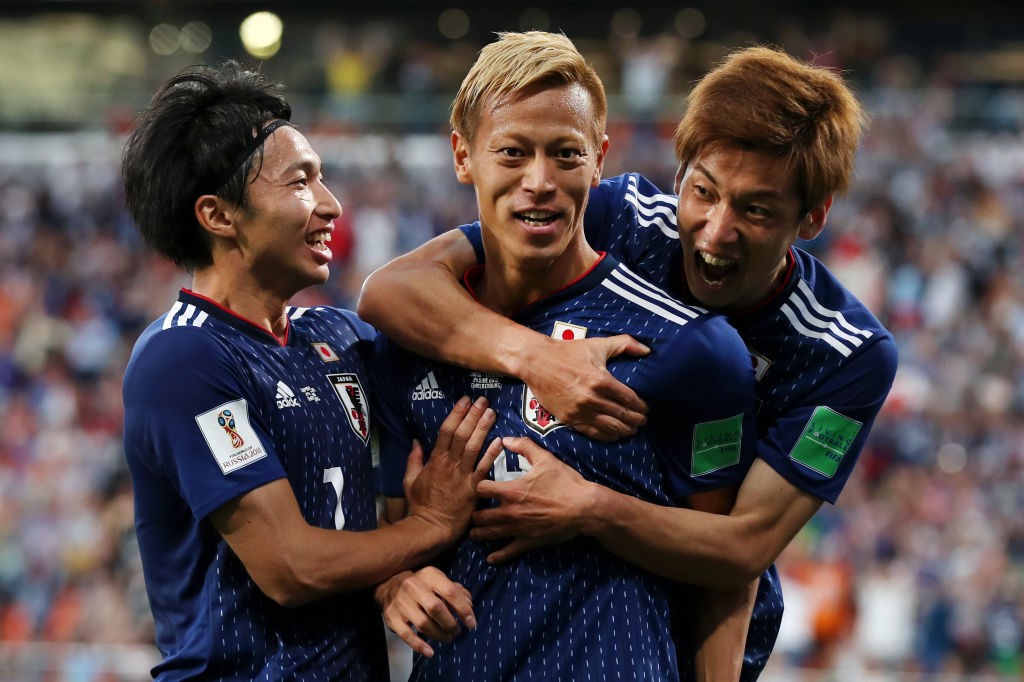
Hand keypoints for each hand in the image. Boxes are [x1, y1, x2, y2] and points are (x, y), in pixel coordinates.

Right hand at [375, 567, 474, 657]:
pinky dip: (419, 645)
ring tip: (447, 638)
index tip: (471, 623)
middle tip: (456, 632)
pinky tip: (430, 652)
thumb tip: (469, 607)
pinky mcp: (391, 616)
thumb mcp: (440, 581)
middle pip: (436, 608)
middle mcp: (413, 586)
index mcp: (429, 575)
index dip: (463, 609)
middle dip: (450, 624)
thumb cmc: (423, 586)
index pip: (450, 592)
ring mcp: (401, 602)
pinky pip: (406, 635)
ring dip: (438, 635)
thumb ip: (458, 592)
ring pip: (423, 623)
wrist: (391, 585)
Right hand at [405, 396, 502, 543]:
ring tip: (491, 413)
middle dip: (473, 415)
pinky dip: (492, 454)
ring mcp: (463, 476)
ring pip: (474, 447)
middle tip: (482, 401)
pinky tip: (500, 441)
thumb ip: (414, 459)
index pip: (446, 431)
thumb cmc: (420, 505)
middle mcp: (450, 465)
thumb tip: (416, 441)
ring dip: (483, 428)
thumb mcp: (409, 480)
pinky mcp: (474, 489)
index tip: (465, 400)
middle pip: (463, 434)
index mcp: (435, 460)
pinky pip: (485, 469)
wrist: (431, 528)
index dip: (456, 413)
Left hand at [471, 436, 595, 562]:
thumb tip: (506, 439)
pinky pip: (508, 552)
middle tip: (475, 511)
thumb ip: (524, 446)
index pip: (480, 489)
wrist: (584, 507)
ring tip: (476, 532)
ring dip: (480, 533)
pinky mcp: (528, 542)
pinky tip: (490, 559)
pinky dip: (497, 556)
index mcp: (510, 491)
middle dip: (475, 513)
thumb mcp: (545, 459)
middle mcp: (509, 512)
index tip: (481, 486)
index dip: (478, 486)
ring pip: (488, 534)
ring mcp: (518, 529)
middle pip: (479, 516)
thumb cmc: (565, 482)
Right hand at [518, 335, 648, 440]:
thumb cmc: (567, 352)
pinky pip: (594, 433)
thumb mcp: (597, 345)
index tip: (646, 408)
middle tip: (643, 420)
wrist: (536, 362)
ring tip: (632, 429)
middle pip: (623, 416)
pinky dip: (608, 436)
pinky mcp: (570, 419)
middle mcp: (592, 398)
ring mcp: (580, 411)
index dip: (642, 406)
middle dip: (637, 420)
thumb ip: (624, 344)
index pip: (630, 399)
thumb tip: (646, 350)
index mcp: (601, 380)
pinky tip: (615, 434)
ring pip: (611, 428)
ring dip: (625, 430)